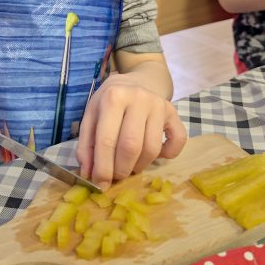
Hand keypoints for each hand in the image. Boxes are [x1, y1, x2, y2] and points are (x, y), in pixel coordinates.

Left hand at [76, 73, 186, 189]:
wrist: (139, 80)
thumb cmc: (111, 100)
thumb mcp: (92, 115)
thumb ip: (86, 144)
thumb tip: (88, 174)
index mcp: (113, 97)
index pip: (107, 140)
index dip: (103, 168)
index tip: (100, 185)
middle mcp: (139, 98)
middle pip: (131, 146)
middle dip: (121, 170)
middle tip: (115, 176)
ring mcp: (159, 105)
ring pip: (152, 149)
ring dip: (139, 166)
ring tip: (130, 165)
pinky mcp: (174, 112)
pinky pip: (178, 141)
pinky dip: (168, 154)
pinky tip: (156, 154)